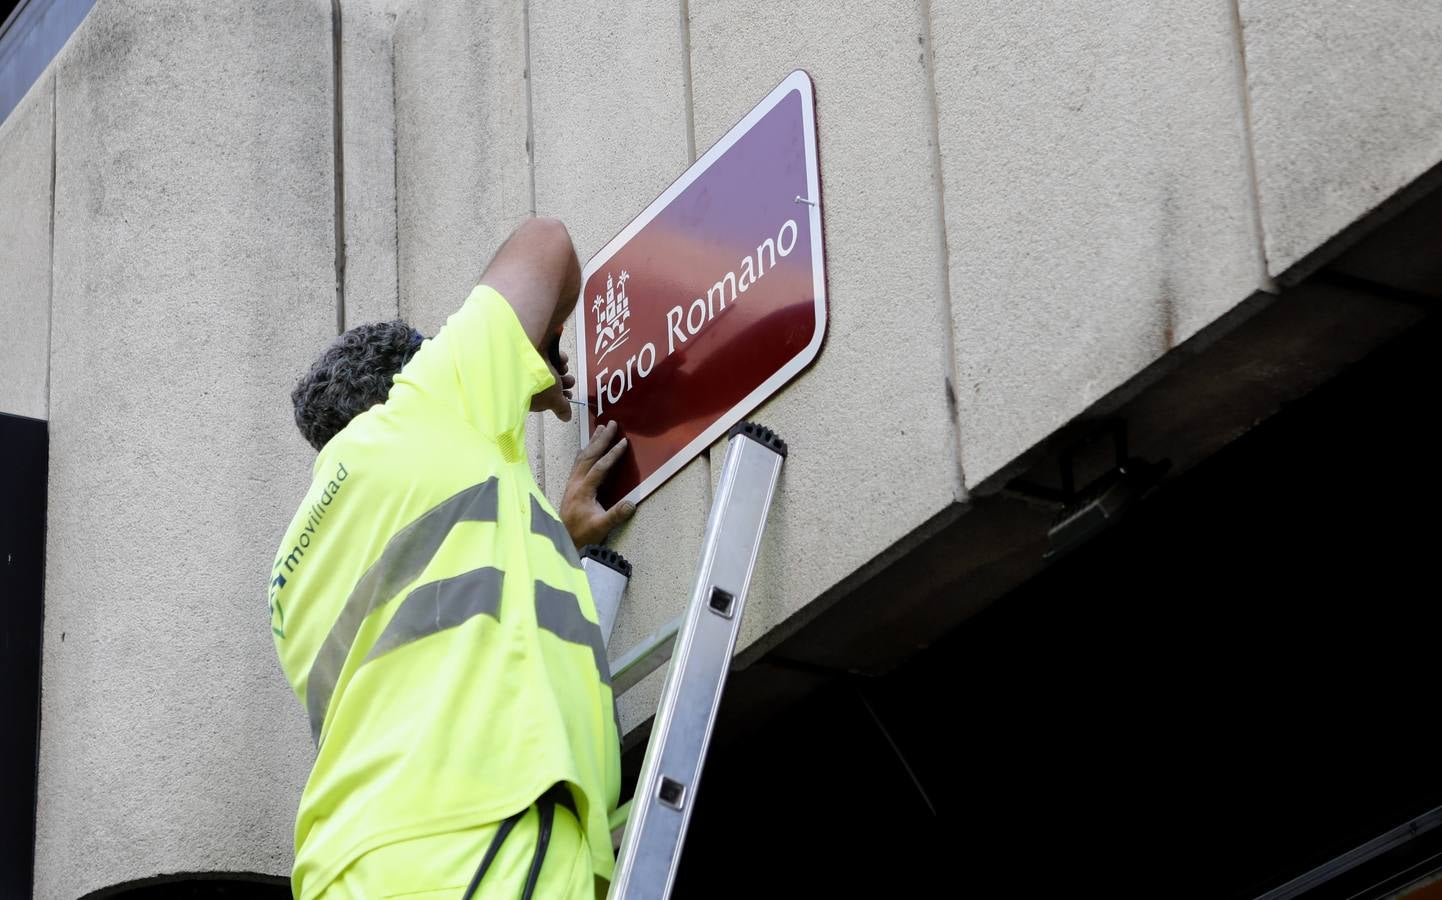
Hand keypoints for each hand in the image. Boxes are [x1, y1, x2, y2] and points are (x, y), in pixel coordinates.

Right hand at [531, 330, 577, 420]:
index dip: (556, 399)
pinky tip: (560, 359)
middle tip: (568, 382)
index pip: (543, 400)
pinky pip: (551, 355)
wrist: (531, 350)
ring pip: (552, 369)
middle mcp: (527, 379)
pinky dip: (559, 357)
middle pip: (549, 384)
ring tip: (563, 370)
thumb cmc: (537, 378)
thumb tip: (566, 417)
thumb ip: (561, 409)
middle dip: (562, 384)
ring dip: (562, 370)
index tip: (567, 397)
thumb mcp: (553, 399)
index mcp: (527, 394)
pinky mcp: (536, 349)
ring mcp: (531, 363)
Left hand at [561, 420, 635, 547]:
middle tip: (611, 424)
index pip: (600, 467)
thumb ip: (615, 515)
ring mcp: (572, 482)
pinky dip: (585, 451)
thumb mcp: (601, 527)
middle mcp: (576, 482)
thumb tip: (632, 503)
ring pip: (582, 456)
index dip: (612, 454)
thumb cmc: (582, 533)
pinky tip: (587, 447)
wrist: (563, 538)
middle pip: (589, 456)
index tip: (623, 442)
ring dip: (592, 442)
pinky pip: (578, 462)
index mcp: (583, 490)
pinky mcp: (571, 485)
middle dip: (601, 439)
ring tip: (600, 428)